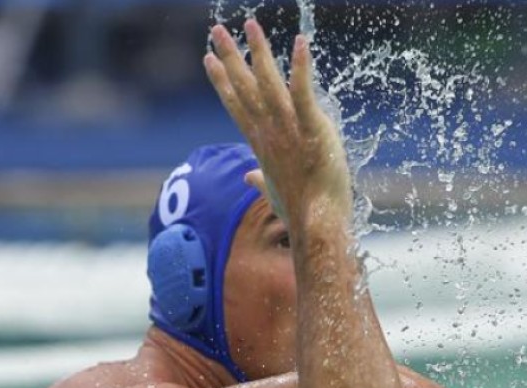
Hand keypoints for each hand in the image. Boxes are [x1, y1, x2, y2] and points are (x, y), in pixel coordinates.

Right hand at [204, 20, 351, 228]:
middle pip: (244, 87)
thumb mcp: (274, 193)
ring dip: (259, 51)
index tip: (209, 59)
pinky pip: (305, 93)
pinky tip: (300, 43)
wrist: (317, 224)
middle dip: (230, 57)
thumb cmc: (299, 211)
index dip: (222, 80)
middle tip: (216, 30)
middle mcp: (269, 132)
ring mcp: (289, 130)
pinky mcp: (313, 130)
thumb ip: (260, 180)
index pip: (236, 105)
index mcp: (260, 143)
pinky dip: (302, 68)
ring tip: (250, 24)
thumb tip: (250, 178)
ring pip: (269, 83)